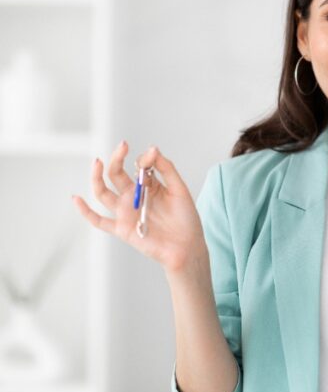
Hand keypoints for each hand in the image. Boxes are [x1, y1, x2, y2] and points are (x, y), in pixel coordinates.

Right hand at [71, 141, 207, 273]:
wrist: (186, 246)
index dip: (144, 158)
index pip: (138, 166)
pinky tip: (76, 198)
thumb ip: (166, 169)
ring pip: (102, 192)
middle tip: (123, 145)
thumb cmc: (186, 218)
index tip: (152, 153)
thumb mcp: (179, 189)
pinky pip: (98, 220)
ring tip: (97, 162)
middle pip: (116, 174)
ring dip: (96, 177)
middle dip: (117, 159)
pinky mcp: (121, 228)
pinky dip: (85, 211)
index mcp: (148, 186)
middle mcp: (133, 196)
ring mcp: (125, 212)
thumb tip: (152, 149)